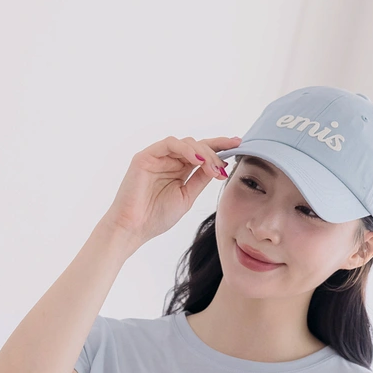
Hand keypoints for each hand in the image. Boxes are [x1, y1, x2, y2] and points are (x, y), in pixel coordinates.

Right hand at [101, 134, 240, 248]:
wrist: (133, 229)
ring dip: (203, 153)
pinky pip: (169, 144)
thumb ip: (200, 180)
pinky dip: (186, 150)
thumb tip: (219, 166)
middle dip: (215, 152)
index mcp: (179, 169)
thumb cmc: (156, 217)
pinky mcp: (145, 156)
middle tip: (224, 167)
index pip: (202, 153)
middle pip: (197, 145)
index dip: (220, 147)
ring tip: (213, 168)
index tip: (239, 145)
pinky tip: (198, 161)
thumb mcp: (187, 196)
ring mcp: (156, 157)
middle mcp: (168, 160)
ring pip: (186, 143)